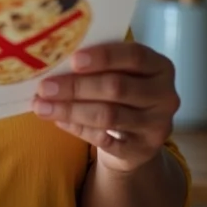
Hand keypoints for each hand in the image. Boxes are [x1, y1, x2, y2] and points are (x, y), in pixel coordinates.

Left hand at [32, 42, 179, 172]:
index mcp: (160, 66)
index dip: (103, 57)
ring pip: (108, 116)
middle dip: (76, 86)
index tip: (73, 59)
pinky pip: (105, 140)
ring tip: (41, 106)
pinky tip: (58, 120)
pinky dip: (78, 129)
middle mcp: (165, 95)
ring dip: (70, 110)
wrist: (137, 135)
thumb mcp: (120, 70)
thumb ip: (97, 62)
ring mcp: (157, 125)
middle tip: (44, 87)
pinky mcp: (143, 150)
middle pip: (117, 87)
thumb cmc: (121, 89)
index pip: (134, 56)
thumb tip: (53, 57)